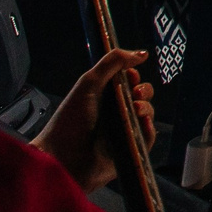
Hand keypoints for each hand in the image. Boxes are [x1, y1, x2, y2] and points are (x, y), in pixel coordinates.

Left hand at [35, 48, 153, 193]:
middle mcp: (114, 114)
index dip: (133, 75)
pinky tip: (142, 122)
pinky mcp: (129, 151)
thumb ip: (112, 63)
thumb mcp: (88, 83)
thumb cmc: (70, 121)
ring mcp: (122, 132)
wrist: (62, 159)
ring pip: (146, 115)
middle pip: (141, 96)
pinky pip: (147, 137)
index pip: (127, 82)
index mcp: (102, 97)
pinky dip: (149, 128)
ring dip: (147, 107)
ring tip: (136, 109)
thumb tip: (141, 53)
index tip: (131, 74)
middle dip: (144, 90)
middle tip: (136, 92)